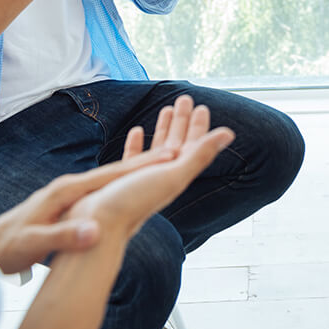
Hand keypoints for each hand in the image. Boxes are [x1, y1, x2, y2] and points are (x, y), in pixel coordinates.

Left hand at [0, 126, 173, 273]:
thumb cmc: (8, 247)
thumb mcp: (34, 244)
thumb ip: (63, 236)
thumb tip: (94, 230)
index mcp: (67, 190)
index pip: (112, 174)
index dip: (141, 166)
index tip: (169, 156)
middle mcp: (70, 185)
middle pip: (115, 170)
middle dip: (145, 159)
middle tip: (177, 148)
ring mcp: (68, 192)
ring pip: (110, 177)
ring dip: (135, 168)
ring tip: (160, 159)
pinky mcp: (66, 202)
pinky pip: (101, 188)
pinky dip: (119, 182)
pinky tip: (127, 183)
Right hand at [64, 95, 233, 239]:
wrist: (99, 229)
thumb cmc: (135, 201)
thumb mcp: (173, 175)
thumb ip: (200, 155)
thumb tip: (229, 133)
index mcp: (177, 174)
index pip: (194, 145)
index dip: (200, 126)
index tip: (202, 106)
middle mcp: (162, 176)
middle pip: (178, 143)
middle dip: (183, 121)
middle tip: (185, 98)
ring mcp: (142, 179)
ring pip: (157, 148)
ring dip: (164, 128)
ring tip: (166, 109)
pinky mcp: (121, 181)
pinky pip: (133, 158)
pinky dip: (137, 143)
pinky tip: (135, 131)